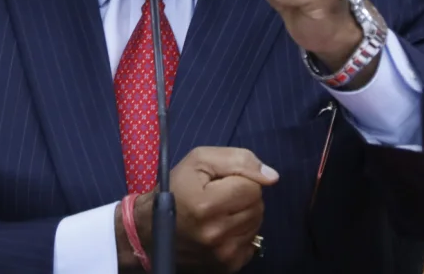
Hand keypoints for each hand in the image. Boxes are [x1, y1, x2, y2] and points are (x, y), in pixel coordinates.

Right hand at [119, 147, 277, 272]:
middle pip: (257, 206)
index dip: (239, 180)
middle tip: (219, 197)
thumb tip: (272, 177)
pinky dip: (241, 233)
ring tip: (219, 212)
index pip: (253, 187)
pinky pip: (252, 242)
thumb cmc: (176, 189)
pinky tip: (222, 229)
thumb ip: (239, 160)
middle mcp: (215, 234)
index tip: (219, 183)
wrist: (151, 229)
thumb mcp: (199, 161)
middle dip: (243, 197)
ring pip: (257, 223)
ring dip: (243, 214)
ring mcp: (222, 255)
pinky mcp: (226, 266)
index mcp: (206, 206)